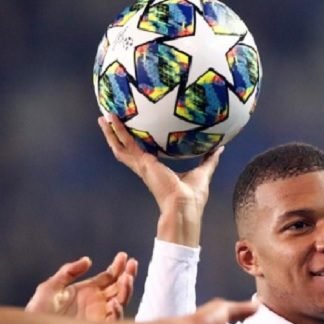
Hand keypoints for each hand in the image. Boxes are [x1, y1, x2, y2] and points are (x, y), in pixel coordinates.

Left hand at [27, 252, 137, 320]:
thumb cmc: (38, 312)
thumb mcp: (50, 287)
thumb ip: (68, 271)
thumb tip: (88, 260)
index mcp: (88, 291)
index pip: (109, 277)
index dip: (118, 266)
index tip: (124, 255)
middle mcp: (97, 303)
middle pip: (119, 287)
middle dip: (128, 274)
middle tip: (132, 263)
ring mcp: (99, 315)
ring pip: (121, 300)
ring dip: (126, 289)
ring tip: (127, 278)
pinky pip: (114, 320)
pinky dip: (117, 311)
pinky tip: (114, 302)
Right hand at [98, 114, 223, 246]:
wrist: (184, 206)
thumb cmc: (193, 196)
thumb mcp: (203, 172)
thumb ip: (209, 159)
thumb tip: (220, 148)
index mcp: (156, 171)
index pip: (143, 154)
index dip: (136, 144)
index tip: (132, 131)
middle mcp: (146, 168)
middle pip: (127, 149)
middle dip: (118, 136)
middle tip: (110, 121)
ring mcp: (141, 166)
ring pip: (120, 146)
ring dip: (111, 132)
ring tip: (104, 117)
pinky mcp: (142, 163)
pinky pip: (125, 144)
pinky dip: (116, 132)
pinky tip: (111, 120)